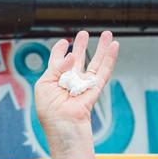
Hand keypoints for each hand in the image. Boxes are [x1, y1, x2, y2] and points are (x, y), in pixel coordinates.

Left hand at [34, 30, 119, 155]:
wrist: (62, 125)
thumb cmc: (49, 110)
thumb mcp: (44, 84)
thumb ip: (57, 67)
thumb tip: (72, 56)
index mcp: (54, 80)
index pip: (57, 61)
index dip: (59, 51)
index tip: (63, 42)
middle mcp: (70, 80)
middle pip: (78, 59)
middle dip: (81, 45)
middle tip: (83, 33)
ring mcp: (83, 84)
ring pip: (94, 62)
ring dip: (101, 47)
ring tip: (106, 33)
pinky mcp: (95, 87)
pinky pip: (104, 70)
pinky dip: (109, 58)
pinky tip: (113, 46)